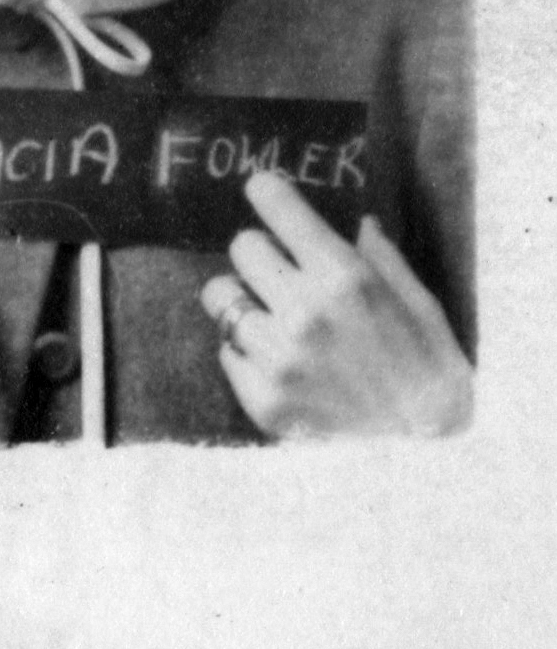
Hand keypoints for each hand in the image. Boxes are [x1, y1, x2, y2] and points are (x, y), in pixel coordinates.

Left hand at [201, 171, 472, 438]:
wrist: (427, 455)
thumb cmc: (428, 365)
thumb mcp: (417, 299)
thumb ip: (379, 254)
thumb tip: (355, 222)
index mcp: (344, 276)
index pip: (275, 203)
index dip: (268, 192)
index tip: (266, 192)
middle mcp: (304, 313)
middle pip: (242, 245)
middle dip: (263, 251)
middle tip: (283, 270)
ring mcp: (279, 360)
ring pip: (220, 296)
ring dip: (245, 298)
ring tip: (272, 314)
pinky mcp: (263, 401)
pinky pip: (227, 351)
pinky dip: (248, 351)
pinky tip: (281, 361)